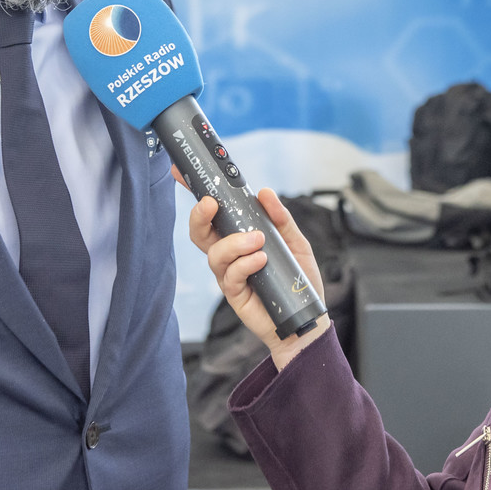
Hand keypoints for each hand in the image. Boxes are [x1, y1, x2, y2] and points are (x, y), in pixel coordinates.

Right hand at [184, 182, 329, 368]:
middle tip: (211, 204)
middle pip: (199, 233)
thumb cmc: (298, 278)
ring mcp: (229, 274)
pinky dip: (244, 264)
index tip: (184, 172)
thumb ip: (281, 218)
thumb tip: (265, 193)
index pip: (213, 213)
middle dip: (199, 215)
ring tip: (258, 241)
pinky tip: (261, 261)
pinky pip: (230, 275)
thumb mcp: (295, 242)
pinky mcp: (234, 294)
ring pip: (213, 254)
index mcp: (239, 236)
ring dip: (234, 243)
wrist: (306, 317)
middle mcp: (229, 254)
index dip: (196, 193)